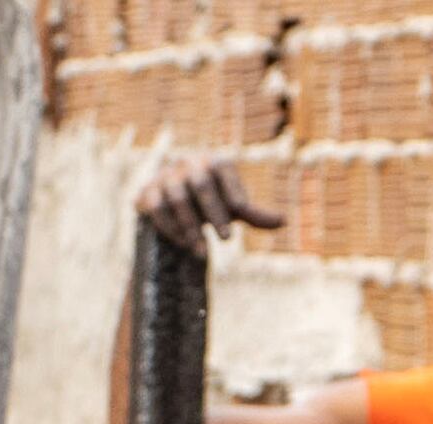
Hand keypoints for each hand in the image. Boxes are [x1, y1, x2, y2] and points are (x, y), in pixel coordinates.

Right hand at [136, 155, 281, 248]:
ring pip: (177, 197)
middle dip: (214, 212)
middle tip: (228, 239)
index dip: (232, 187)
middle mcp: (189, 164)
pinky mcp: (148, 191)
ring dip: (191, 226)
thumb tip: (284, 221)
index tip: (241, 209)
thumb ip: (254, 214)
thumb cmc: (212, 202)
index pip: (224, 169)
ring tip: (203, 253)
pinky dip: (170, 227)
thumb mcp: (233, 207)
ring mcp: (167, 176)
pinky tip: (183, 244)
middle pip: (201, 184)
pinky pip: (156, 207)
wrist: (172, 200)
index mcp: (213, 162)